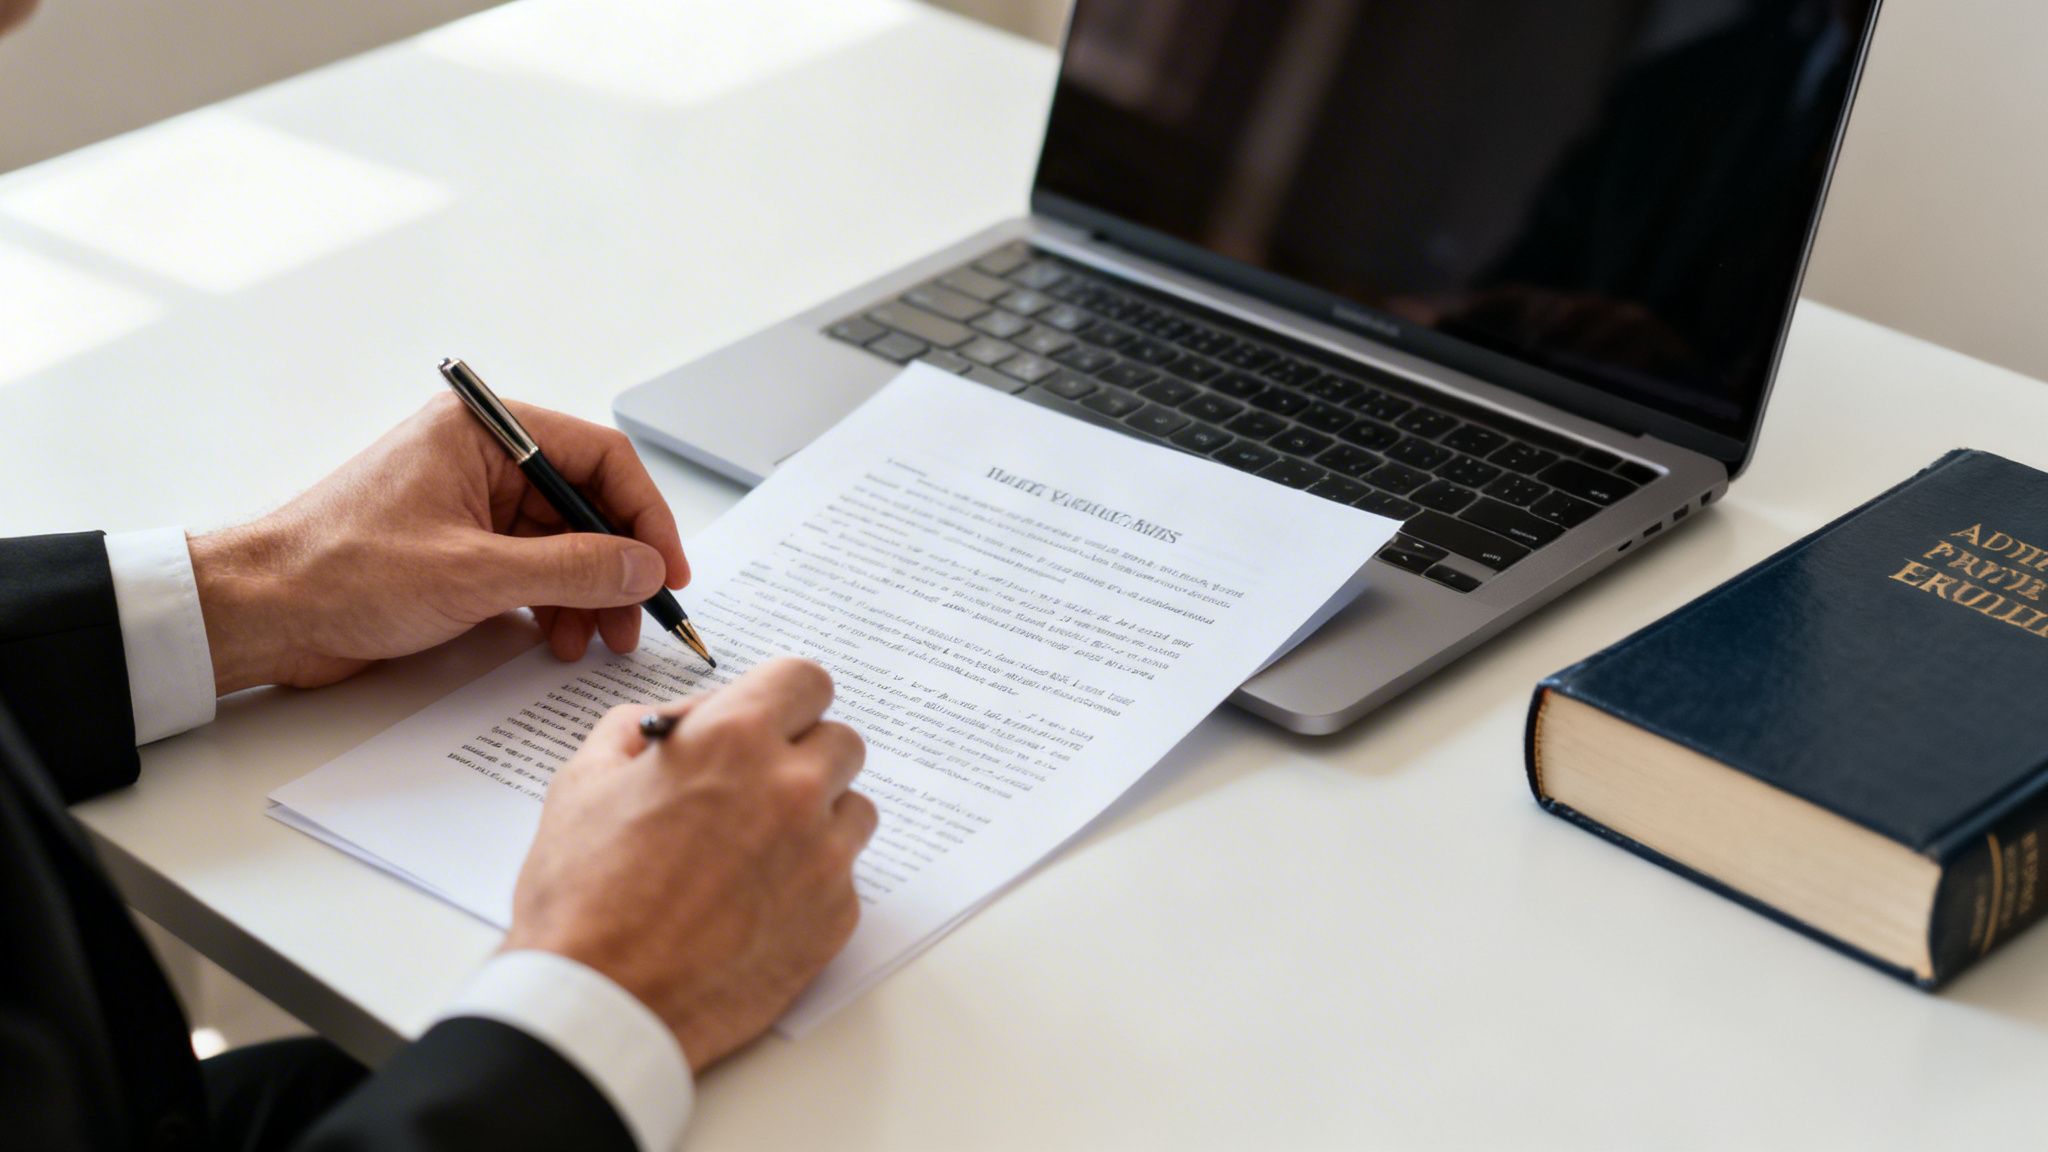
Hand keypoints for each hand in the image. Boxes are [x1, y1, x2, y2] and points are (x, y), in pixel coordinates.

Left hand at [190, 394, 688, 693]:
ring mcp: (470, 505)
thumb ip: (574, 568)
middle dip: (618, 564)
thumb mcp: (476, 574)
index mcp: (483, 431)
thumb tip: (645, 567)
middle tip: (638, 618)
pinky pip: (531, 568)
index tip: (668, 569)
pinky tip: (559, 639)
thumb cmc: (341, 571)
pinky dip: (553, 603)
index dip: (645, 515)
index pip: (599, 458)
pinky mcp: (458, 548)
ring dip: (589, 592)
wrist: (261, 613)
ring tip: (597, 640)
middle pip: (586, 503)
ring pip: (563, 542)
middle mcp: (481, 459)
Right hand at [501, 658, 875, 1070]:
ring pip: (853, 809)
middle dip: (802, 756)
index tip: (767, 721)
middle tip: (756, 789)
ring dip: (817, 817)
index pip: (805, 680)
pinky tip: (756, 904)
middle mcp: (791, 788)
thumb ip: (641, 729)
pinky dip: (811, 882)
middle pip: (841, 742)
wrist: (600, 1003)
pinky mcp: (836, 916)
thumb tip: (683, 718)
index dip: (783, 700)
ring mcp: (822, 855)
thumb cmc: (581, 897)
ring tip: (757, 850)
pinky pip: (844, 876)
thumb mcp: (584, 781)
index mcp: (733, 739)